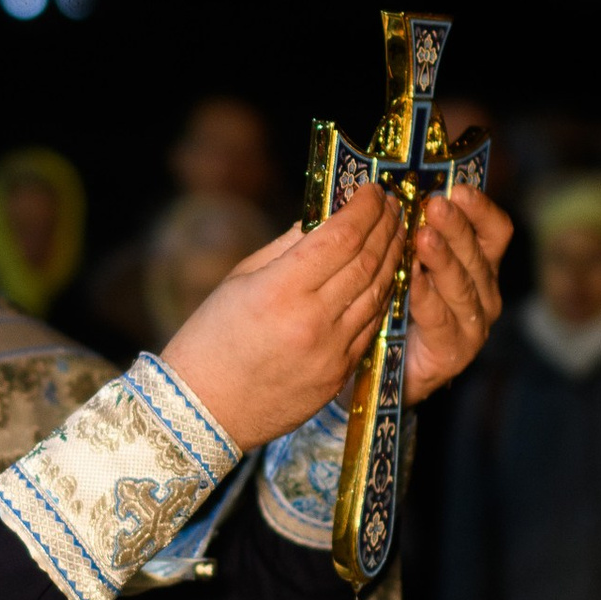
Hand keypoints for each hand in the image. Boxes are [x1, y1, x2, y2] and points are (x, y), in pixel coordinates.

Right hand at [162, 184, 401, 451]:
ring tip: (397, 233)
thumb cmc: (210, 338)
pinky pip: (371, 327)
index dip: (364, 208)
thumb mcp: (239, 280)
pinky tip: (387, 275)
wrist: (202, 410)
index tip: (373, 189)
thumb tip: (323, 219)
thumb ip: (286, 247)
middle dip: (386, 226)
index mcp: (280, 290)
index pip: (340, 237)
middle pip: (366, 261)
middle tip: (394, 204)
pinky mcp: (338, 375)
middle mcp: (312, 320)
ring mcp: (330, 351)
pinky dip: (383, 296)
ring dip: (393, 258)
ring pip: (377, 293)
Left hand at [403, 179, 511, 402]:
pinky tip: (414, 282)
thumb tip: (388, 193)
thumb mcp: (407, 262)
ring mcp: (473, 324)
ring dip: (443, 260)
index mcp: (478, 263)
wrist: (387, 368)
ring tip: (424, 238)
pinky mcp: (455, 352)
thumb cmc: (397, 304)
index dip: (481, 209)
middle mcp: (484, 291)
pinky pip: (442, 320)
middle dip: (456, 228)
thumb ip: (409, 232)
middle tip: (436, 205)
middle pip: (478, 254)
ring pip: (463, 285)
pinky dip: (427, 299)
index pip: (494, 230)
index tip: (460, 189)